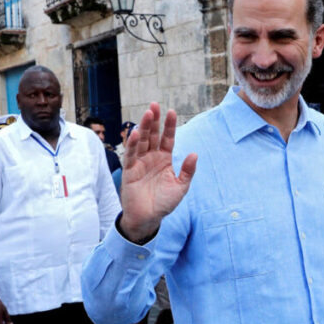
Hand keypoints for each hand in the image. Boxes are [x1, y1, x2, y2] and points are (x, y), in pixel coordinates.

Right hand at [119, 102, 197, 241]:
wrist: (148, 218)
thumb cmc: (164, 203)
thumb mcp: (180, 187)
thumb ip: (187, 171)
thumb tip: (194, 154)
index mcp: (164, 159)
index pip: (167, 138)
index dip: (169, 126)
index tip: (172, 112)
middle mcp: (152, 158)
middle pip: (153, 135)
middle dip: (154, 121)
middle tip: (155, 105)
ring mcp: (140, 163)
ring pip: (142, 141)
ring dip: (144, 127)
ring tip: (147, 114)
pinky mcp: (130, 171)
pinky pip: (131, 155)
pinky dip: (133, 144)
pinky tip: (136, 133)